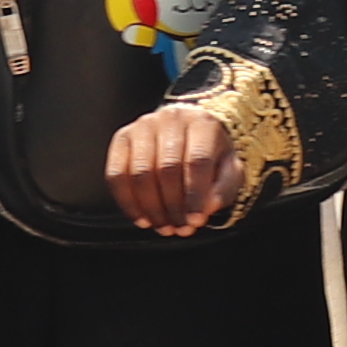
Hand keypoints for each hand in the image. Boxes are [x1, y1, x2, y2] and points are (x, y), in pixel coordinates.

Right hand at [105, 102, 243, 233]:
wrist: (188, 133)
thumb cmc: (211, 155)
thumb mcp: (229, 170)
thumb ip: (224, 188)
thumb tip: (207, 207)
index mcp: (202, 122)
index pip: (196, 160)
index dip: (195, 195)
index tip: (196, 221)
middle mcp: (171, 118)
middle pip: (167, 168)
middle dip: (173, 206)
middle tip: (181, 228)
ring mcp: (143, 125)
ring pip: (141, 172)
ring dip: (152, 208)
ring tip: (164, 226)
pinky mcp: (122, 137)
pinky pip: (117, 174)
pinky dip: (127, 202)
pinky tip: (142, 218)